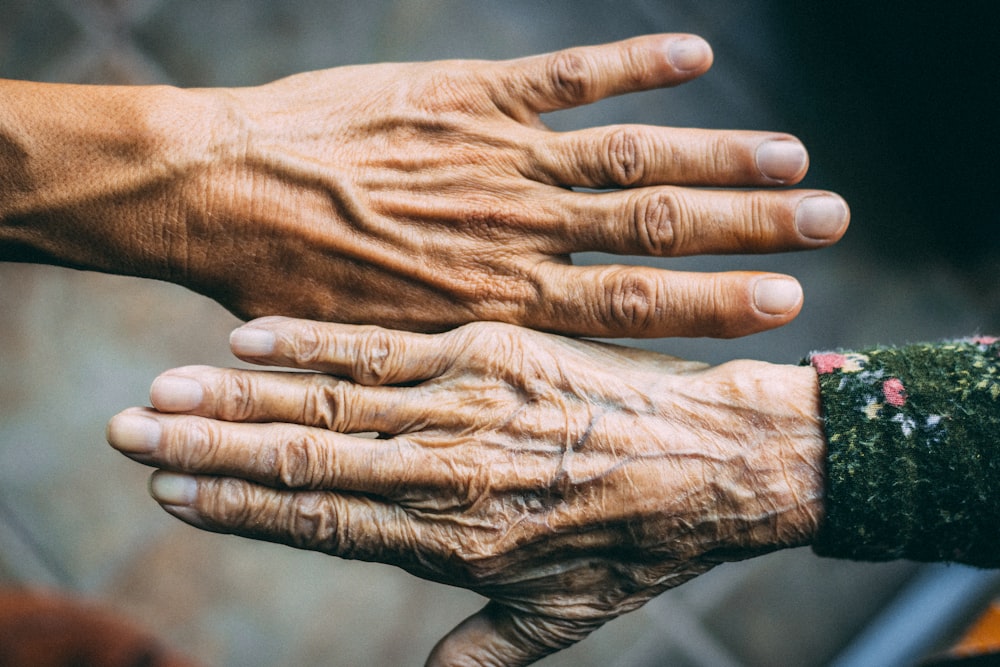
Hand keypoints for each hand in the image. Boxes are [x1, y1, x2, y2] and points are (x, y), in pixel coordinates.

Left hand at [2, 34, 847, 337]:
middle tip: (833, 223)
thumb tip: (511, 395)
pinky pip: (566, 76)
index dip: (716, 306)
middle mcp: (513, 235)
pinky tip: (696, 54)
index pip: (633, 307)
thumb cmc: (294, 284)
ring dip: (716, 152)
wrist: (222, 193)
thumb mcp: (383, 354)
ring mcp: (495, 162)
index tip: (787, 307)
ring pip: (628, 155)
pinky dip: (633, 65)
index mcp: (498, 305)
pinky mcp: (469, 99)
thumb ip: (457, 367)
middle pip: (656, 230)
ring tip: (794, 155)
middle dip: (752, 228)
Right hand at [107, 317, 826, 664]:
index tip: (169, 493)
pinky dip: (315, 347)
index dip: (237, 510)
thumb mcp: (560, 616)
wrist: (723, 457)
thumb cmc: (641, 539)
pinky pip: (388, 350)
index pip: (321, 525)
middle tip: (127, 431)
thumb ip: (482, 651)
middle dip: (209, 449)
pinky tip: (254, 341)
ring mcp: (469, 405)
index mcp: (456, 543)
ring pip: (332, 403)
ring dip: (240, 398)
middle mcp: (449, 474)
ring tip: (167, 388)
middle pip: (306, 462)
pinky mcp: (495, 350)